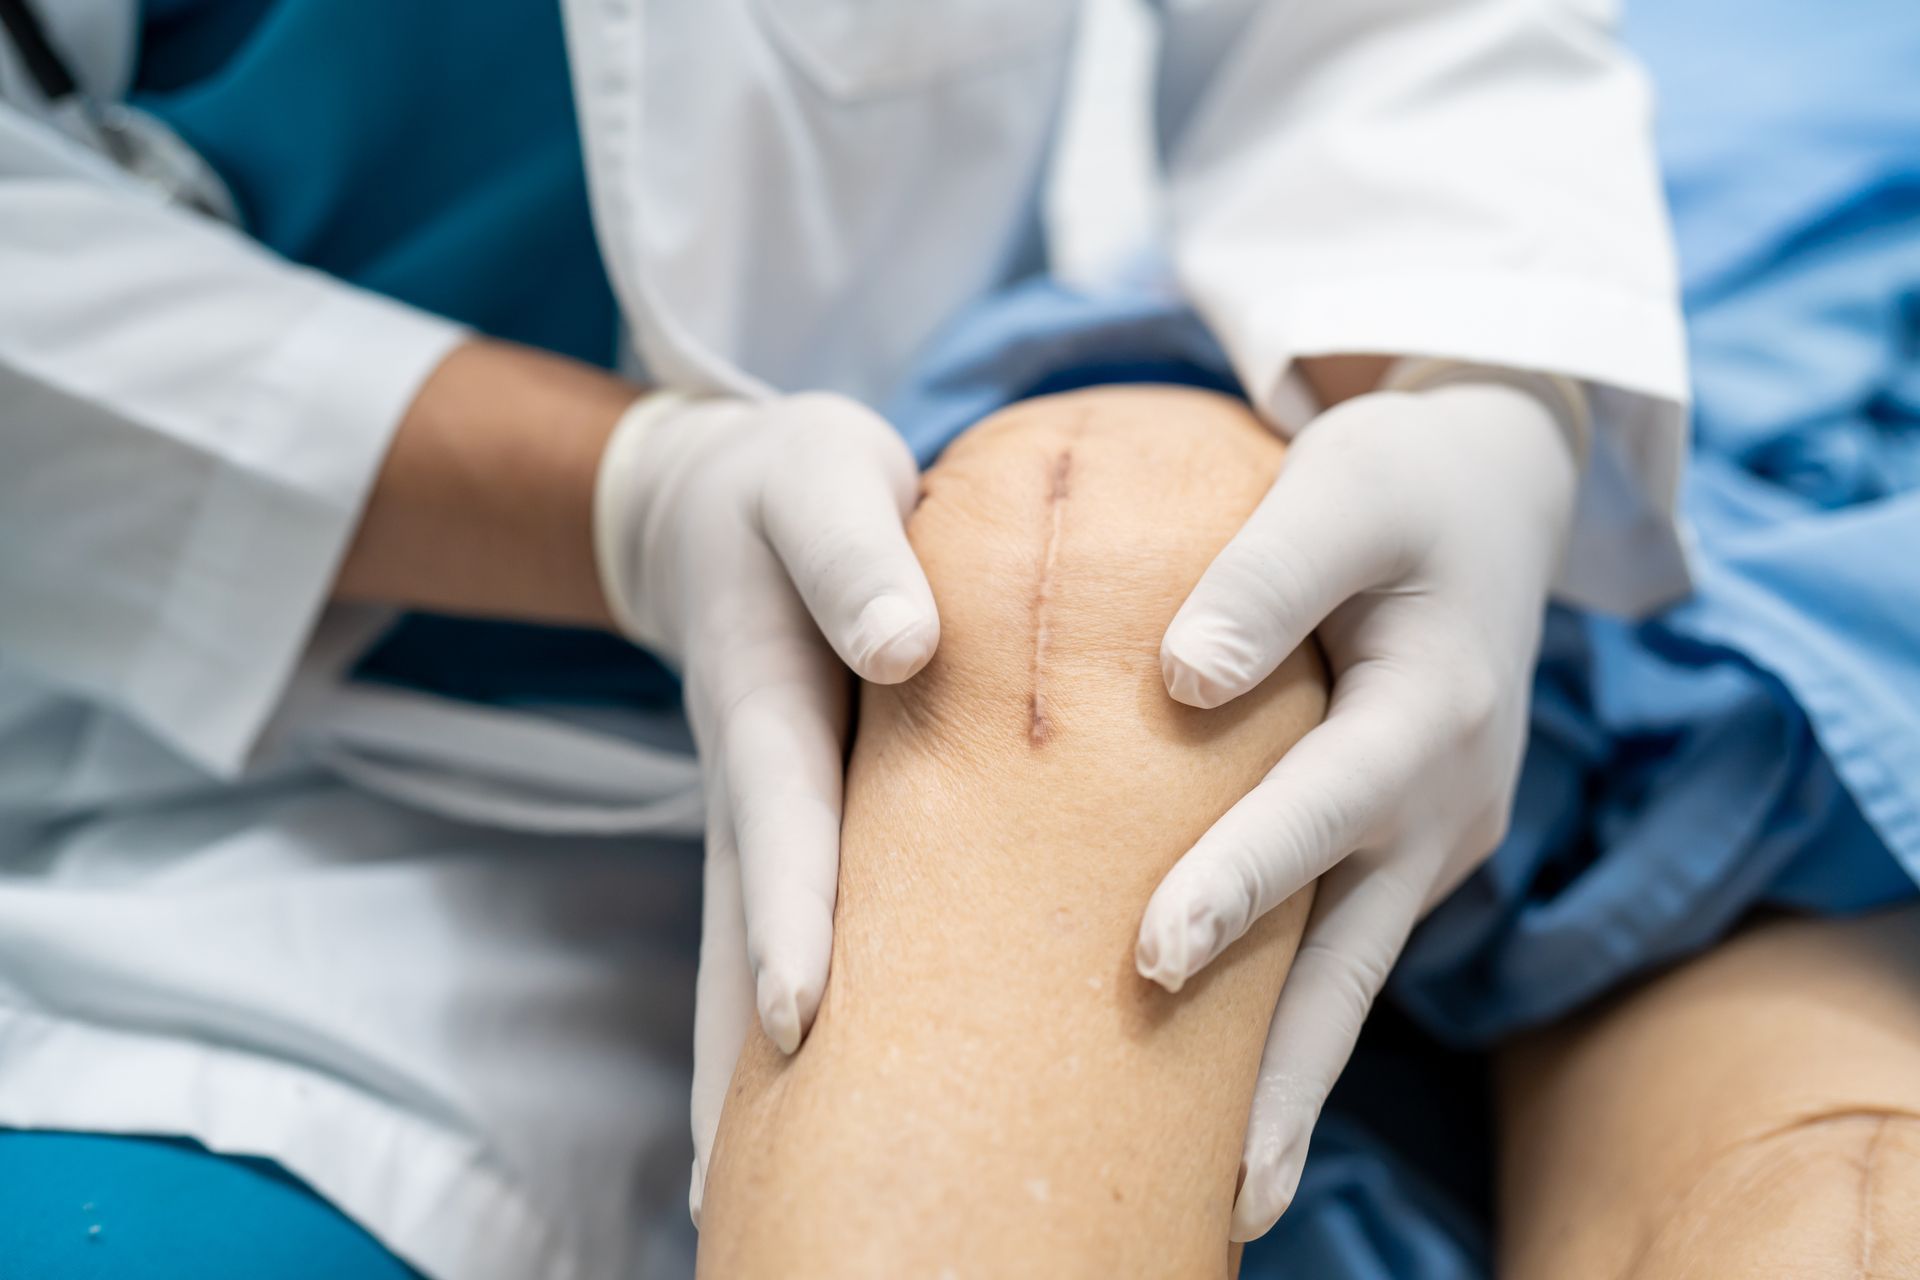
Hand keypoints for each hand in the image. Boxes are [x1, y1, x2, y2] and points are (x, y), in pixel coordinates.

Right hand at [594, 390, 938, 1219]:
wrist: (734, 498)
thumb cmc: (795, 485)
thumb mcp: (821, 478)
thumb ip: (854, 551)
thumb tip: (908, 648)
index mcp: (770, 708)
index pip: (782, 829)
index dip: (791, 923)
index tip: (802, 1022)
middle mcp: (763, 785)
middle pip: (750, 940)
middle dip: (743, 1066)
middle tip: (739, 1200)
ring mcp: (775, 816)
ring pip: (758, 955)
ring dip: (752, 1074)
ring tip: (745, 1202)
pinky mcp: (805, 823)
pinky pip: (799, 926)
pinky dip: (795, 1011)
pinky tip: (817, 1098)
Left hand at [1137, 374, 1582, 1239]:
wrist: (1497, 494)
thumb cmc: (1399, 483)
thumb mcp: (1344, 484)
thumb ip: (1268, 570)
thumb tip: (1180, 682)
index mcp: (1432, 709)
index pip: (1324, 810)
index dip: (1241, 882)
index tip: (1153, 957)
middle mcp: (1443, 803)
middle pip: (1354, 960)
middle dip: (1288, 1081)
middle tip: (1225, 1197)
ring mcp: (1432, 841)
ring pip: (1351, 979)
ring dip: (1293, 1088)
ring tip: (1231, 1202)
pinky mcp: (1400, 851)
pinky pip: (1342, 947)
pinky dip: (1293, 1024)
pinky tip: (1229, 1099)